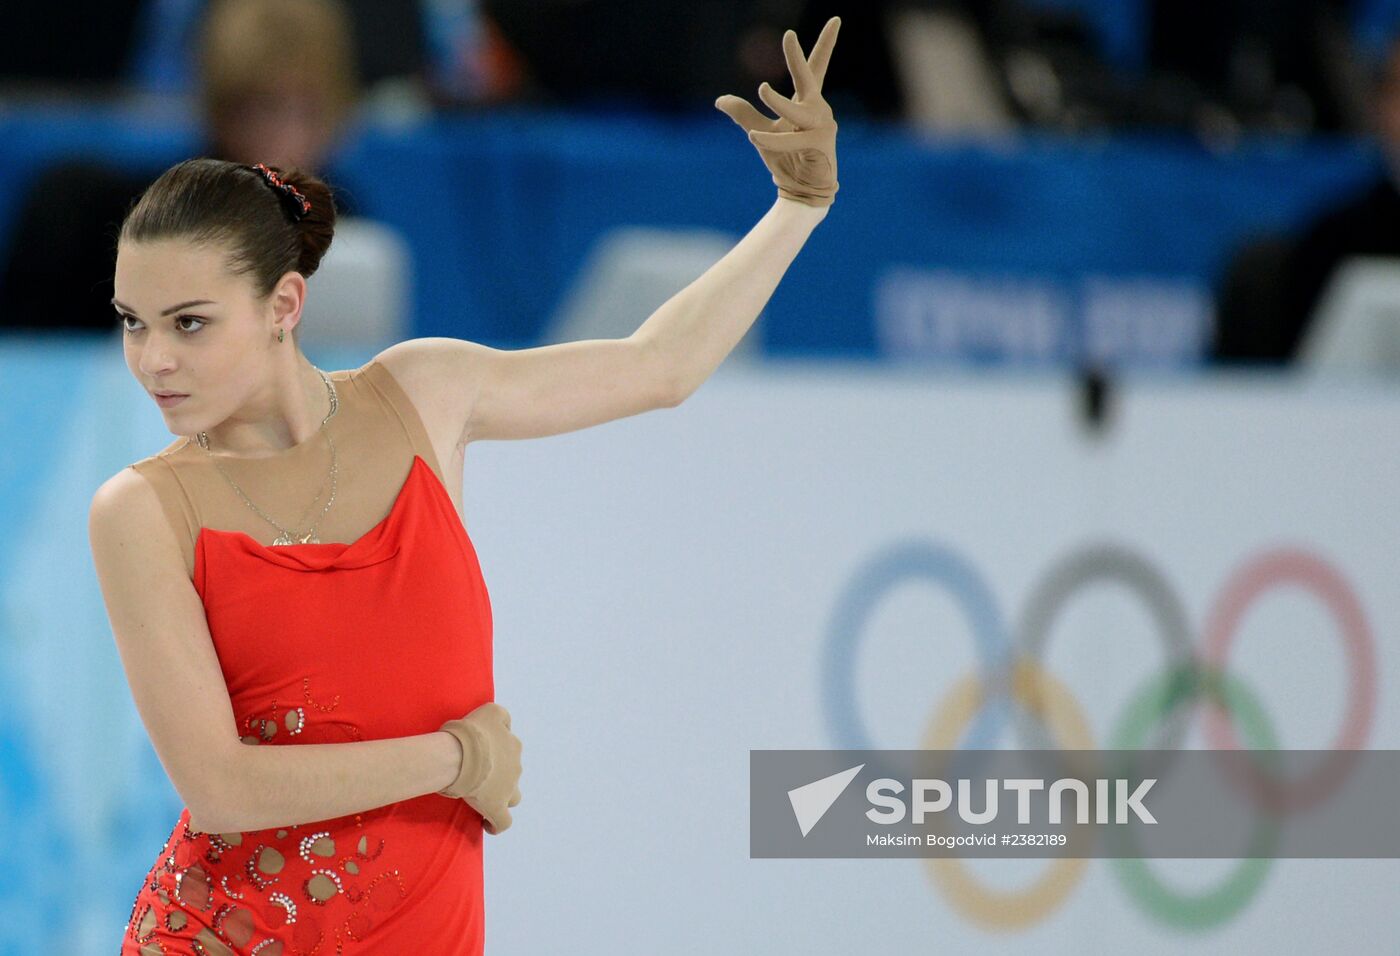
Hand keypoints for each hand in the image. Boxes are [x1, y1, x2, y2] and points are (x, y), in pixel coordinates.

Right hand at [438, 702, 522, 833]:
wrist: (460, 755)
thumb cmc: (471, 732)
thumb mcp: (490, 711)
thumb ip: (502, 716)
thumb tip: (506, 725)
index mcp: (513, 746)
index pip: (511, 751)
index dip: (498, 756)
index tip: (482, 757)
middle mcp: (515, 768)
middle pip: (512, 775)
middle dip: (499, 776)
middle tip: (478, 775)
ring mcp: (508, 790)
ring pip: (512, 797)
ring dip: (502, 796)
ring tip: (483, 797)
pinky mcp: (496, 808)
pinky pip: (503, 822)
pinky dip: (496, 824)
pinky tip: (488, 824)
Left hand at [715, 16, 840, 206]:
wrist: (800, 191)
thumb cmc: (786, 160)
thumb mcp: (760, 132)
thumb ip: (744, 114)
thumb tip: (719, 99)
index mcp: (807, 102)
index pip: (816, 67)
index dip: (826, 43)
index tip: (836, 19)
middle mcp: (818, 109)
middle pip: (808, 76)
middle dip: (796, 57)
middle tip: (788, 36)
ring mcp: (822, 125)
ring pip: (794, 110)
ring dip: (777, 101)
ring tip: (761, 89)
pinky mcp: (820, 144)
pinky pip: (790, 138)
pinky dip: (771, 139)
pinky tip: (755, 139)